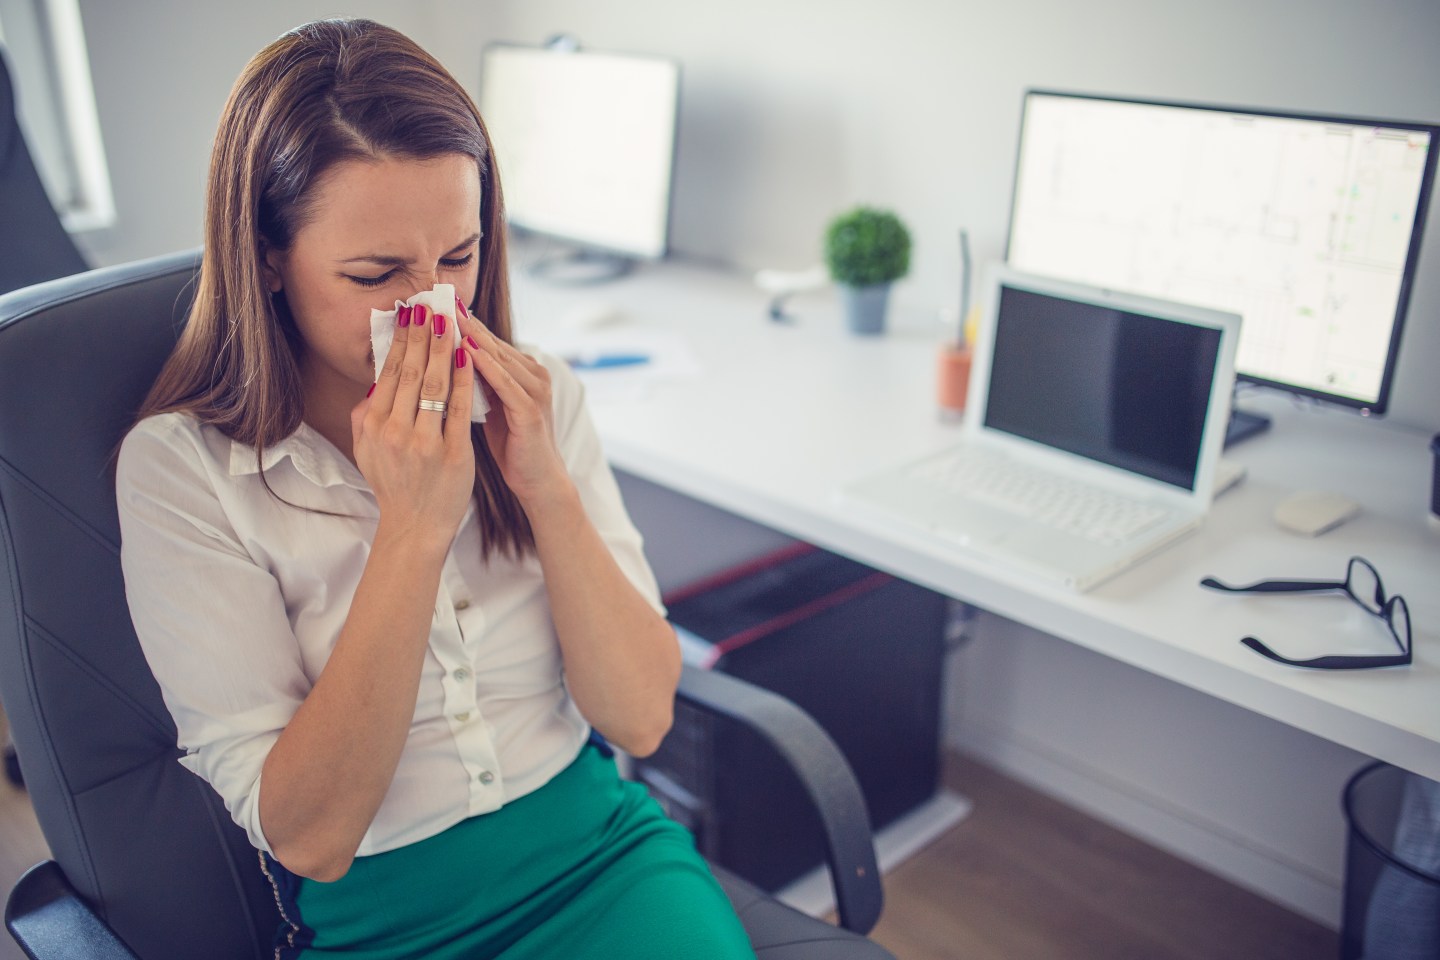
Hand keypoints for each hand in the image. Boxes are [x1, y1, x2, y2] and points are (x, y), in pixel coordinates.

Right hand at [351, 303, 476, 550]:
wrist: (415, 525)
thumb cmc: (394, 483)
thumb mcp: (366, 448)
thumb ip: (366, 413)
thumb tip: (378, 377)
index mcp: (372, 426)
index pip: (390, 372)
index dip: (401, 340)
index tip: (411, 314)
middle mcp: (394, 431)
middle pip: (412, 371)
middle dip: (423, 334)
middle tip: (431, 306)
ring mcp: (424, 442)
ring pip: (435, 384)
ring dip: (444, 347)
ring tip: (451, 321)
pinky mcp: (452, 453)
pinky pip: (459, 408)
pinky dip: (464, 378)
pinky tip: (470, 356)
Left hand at [454, 298, 572, 509]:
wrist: (538, 480)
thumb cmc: (511, 444)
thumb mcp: (489, 405)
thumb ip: (474, 382)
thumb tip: (440, 359)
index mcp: (521, 371)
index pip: (485, 340)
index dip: (459, 323)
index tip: (432, 304)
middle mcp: (532, 374)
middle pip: (491, 342)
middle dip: (462, 321)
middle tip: (435, 300)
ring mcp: (535, 391)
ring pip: (499, 357)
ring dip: (472, 336)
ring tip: (445, 317)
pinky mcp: (531, 411)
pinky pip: (506, 383)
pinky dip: (487, 366)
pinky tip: (468, 351)